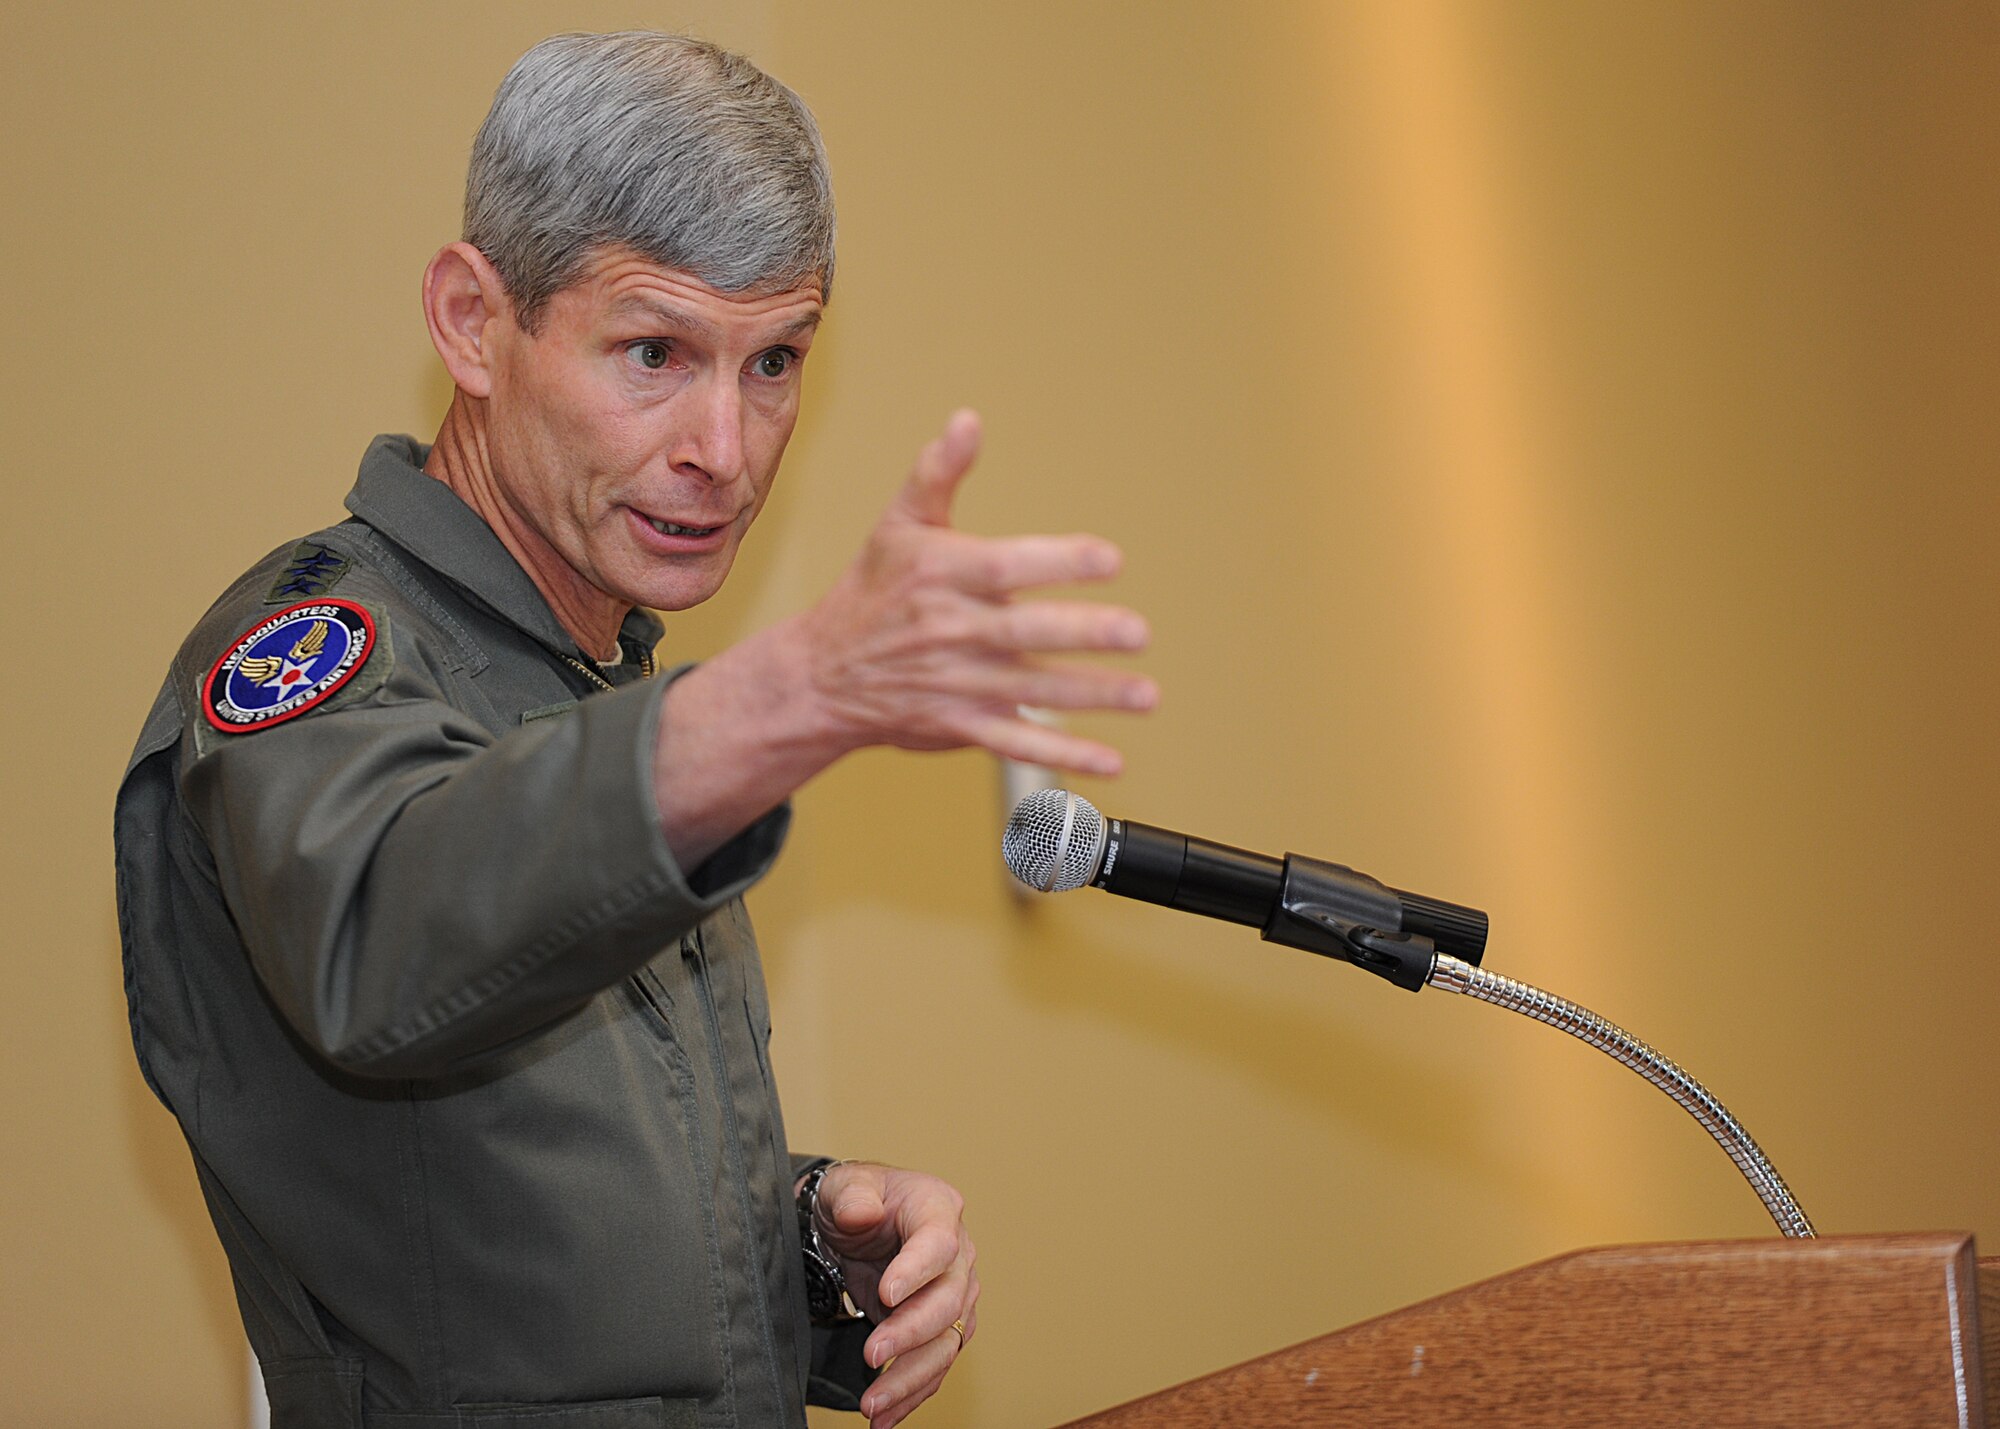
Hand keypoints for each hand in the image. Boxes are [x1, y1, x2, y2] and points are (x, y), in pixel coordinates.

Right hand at [653, 408, 1156, 869]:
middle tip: (1138, 631)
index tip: (1109, 558)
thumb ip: (938, 473)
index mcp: (939, 575)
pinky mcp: (959, 724)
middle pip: (1023, 633)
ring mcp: (955, 682)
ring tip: (1145, 695)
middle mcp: (949, 630)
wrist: (820, 676)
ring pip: (1031, 692)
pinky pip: (1016, 743)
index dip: (1057, 561)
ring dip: (1092, 697)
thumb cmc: (871, 591)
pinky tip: (1111, 763)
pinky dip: (1064, 758)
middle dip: (1082, 632)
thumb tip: (968, 420)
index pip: (1004, 566)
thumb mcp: (898, 525)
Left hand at [813, 1161, 977, 1427]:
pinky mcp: (942, 1327)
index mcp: (937, 1208)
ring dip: (911, 1378)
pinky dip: (912, 1394)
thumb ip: (852, 1195)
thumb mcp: (844, 1185)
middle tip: (872, 1354)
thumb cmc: (854, 1198)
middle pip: (949, 1300)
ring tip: (874, 1405)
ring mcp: (954, 1293)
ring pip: (946, 1343)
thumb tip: (861, 1213)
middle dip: (911, 1333)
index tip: (885, 1295)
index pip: (939, 1243)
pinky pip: (935, 1366)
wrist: (853, 1224)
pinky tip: (886, 1417)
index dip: (917, 1270)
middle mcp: (957, 1254)